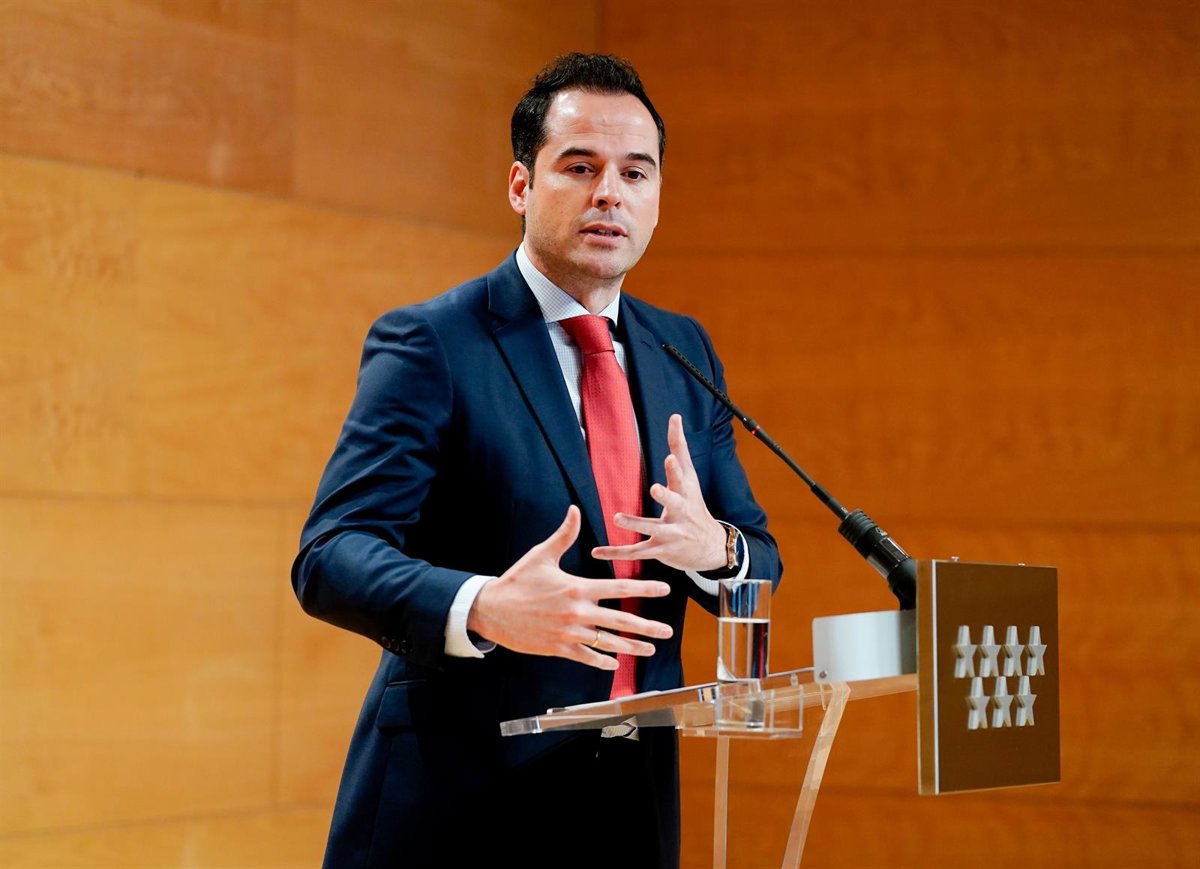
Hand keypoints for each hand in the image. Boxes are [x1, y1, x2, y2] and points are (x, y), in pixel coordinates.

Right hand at [467, 506, 673, 669]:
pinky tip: (615, 664)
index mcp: (577, 587)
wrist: (491, 609)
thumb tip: (575, 510)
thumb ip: (564, 535)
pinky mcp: (558, 648)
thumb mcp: (541, 555)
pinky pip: (586, 657)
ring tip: (650, 649)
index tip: (665, 589)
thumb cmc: (517, 580)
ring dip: (631, 647)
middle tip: (668, 630)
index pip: (619, 587)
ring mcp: (568, 633)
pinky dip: (602, 661)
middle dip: (647, 626)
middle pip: (620, 620)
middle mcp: (577, 612)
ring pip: (607, 642)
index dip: (644, 588)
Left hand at [591, 413, 726, 572]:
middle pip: (674, 503)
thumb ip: (679, 448)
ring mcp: (671, 533)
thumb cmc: (695, 506)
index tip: (670, 457)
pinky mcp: (660, 550)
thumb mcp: (690, 478)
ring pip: (653, 528)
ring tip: (617, 518)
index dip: (676, 467)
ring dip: (635, 524)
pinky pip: (636, 552)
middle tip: (655, 488)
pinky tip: (597, 552)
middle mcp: (681, 512)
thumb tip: (675, 416)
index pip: (682, 476)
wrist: (710, 548)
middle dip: (666, 496)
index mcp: (686, 492)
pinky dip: (616, 552)